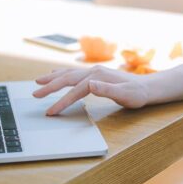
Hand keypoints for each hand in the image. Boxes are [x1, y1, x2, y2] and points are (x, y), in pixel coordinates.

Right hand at [33, 65, 149, 114]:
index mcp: (98, 76)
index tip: (50, 112)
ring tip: (38, 82)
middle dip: (50, 87)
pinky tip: (56, 75)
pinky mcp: (95, 74)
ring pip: (69, 74)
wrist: (147, 88)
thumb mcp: (125, 95)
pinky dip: (62, 74)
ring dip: (53, 78)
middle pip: (67, 78)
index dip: (62, 101)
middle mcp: (94, 71)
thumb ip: (107, 90)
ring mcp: (94, 71)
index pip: (76, 90)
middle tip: (35, 95)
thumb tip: (89, 85)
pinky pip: (74, 74)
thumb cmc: (137, 94)